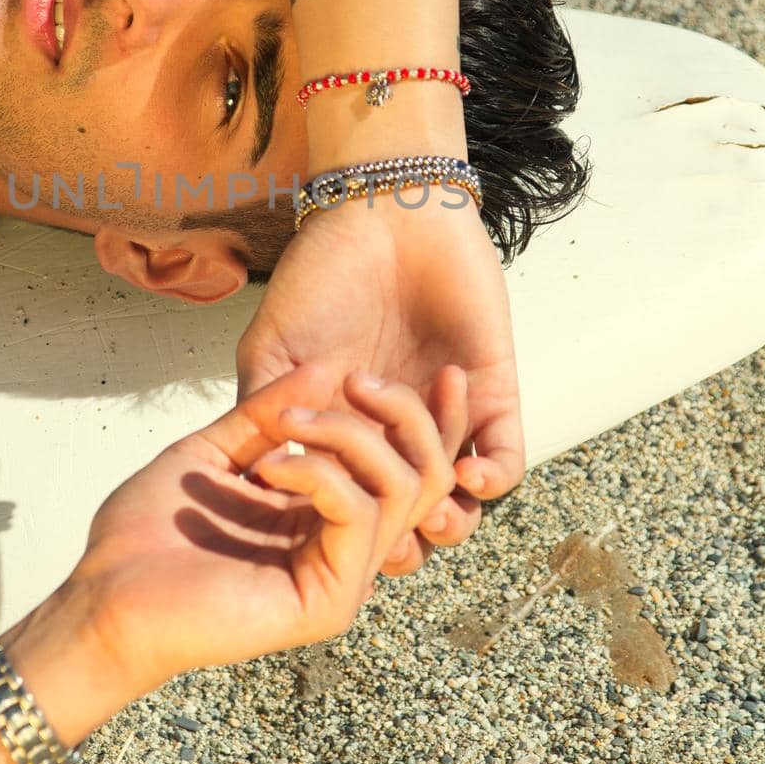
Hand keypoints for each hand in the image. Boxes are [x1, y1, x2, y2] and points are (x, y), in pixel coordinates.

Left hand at [65, 364, 454, 702]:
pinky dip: (321, 471)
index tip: (446, 370)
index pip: (410, 467)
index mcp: (327, 516)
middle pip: (427, 476)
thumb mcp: (213, 450)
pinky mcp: (329, 599)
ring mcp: (343, 577)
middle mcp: (347, 548)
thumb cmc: (147, 535)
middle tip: (359, 381)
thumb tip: (331, 365)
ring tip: (292, 422)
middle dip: (407, 414)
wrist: (104, 596)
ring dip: (350, 433)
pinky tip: (270, 465)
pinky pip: (359, 513)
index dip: (434, 420)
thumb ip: (270, 414)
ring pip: (403, 487)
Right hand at [235, 191, 525, 568]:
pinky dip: (489, 479)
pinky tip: (464, 474)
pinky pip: (506, 459)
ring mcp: (447, 421)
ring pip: (459, 504)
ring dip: (449, 524)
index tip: (326, 546)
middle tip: (385, 550)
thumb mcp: (271, 351)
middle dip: (400, 547)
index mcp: (345, 435)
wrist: (383, 213)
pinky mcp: (493, 397)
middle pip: (406, 521)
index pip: (350, 511)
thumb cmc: (321, 274)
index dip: (341, 541)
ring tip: (429, 518)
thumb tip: (259, 489)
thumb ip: (263, 416)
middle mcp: (397, 438)